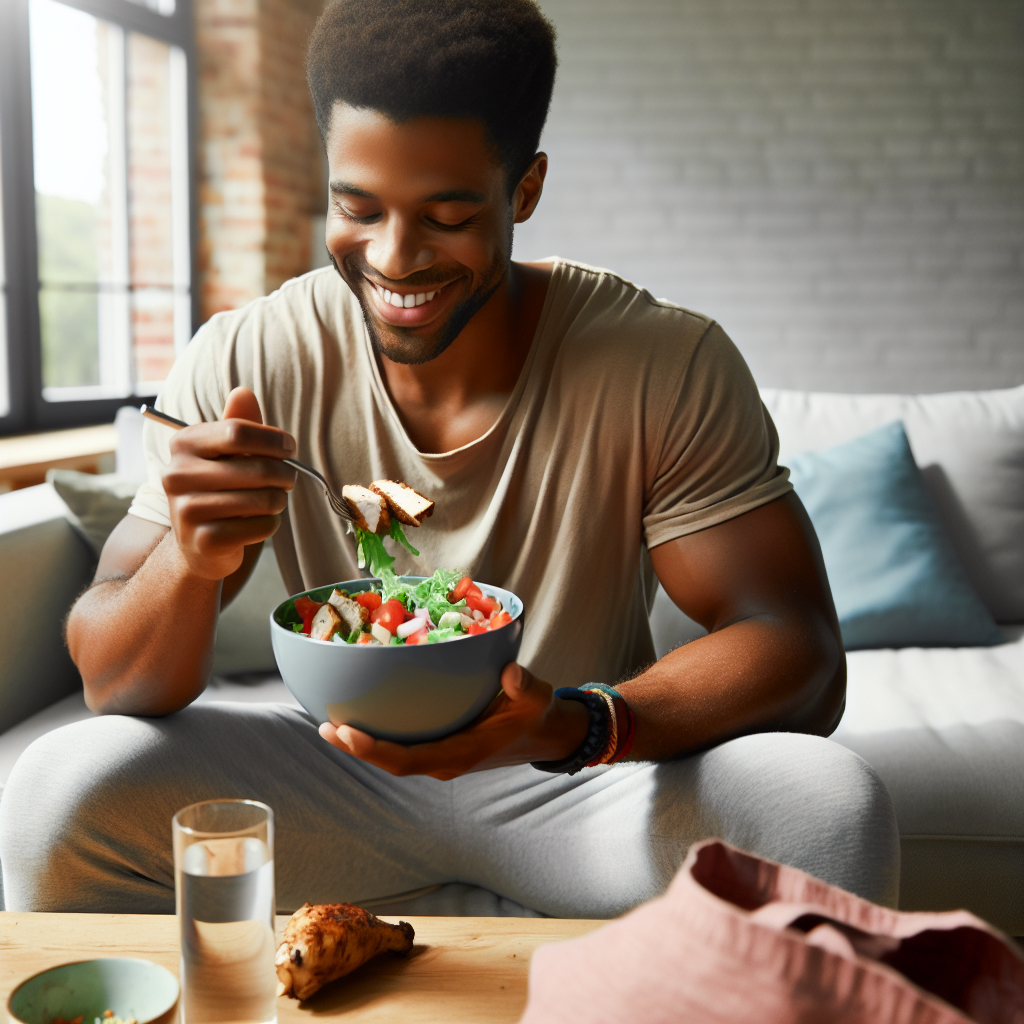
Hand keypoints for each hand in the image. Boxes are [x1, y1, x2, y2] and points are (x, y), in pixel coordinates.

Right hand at [163, 387, 296, 579]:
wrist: (199, 544)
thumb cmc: (220, 489)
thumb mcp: (226, 453)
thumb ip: (238, 424)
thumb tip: (244, 392)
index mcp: (184, 444)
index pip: (238, 431)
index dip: (274, 440)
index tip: (290, 448)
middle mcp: (178, 475)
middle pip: (258, 469)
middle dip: (285, 474)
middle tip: (289, 479)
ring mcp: (187, 510)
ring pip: (264, 500)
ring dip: (279, 500)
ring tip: (273, 500)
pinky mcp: (204, 540)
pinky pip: (261, 527)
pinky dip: (270, 524)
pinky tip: (259, 523)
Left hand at [318, 663, 588, 779]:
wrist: (543, 734)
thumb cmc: (535, 713)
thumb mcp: (536, 696)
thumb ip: (524, 686)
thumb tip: (511, 675)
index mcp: (462, 753)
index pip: (409, 759)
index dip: (375, 751)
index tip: (347, 734)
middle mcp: (444, 760)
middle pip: (390, 762)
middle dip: (356, 747)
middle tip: (326, 725)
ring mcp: (440, 756)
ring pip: (392, 756)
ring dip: (360, 743)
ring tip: (328, 723)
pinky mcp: (438, 746)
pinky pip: (401, 745)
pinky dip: (376, 735)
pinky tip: (357, 715)